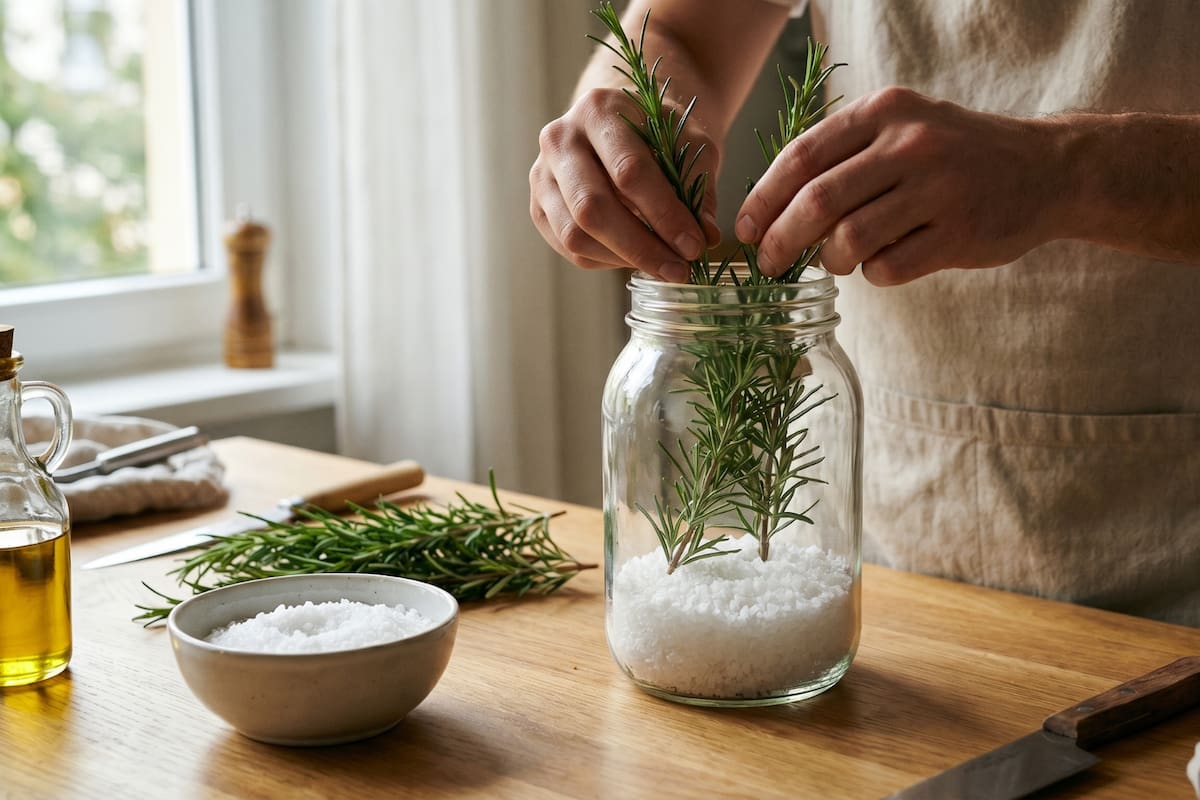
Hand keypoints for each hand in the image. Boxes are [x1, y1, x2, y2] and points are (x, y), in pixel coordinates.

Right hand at [529, 87, 721, 282]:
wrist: (622, 123)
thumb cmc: (660, 131)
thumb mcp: (691, 143)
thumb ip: (699, 186)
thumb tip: (706, 236)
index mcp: (598, 110)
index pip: (629, 171)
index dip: (664, 214)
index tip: (695, 245)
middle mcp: (559, 140)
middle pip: (592, 207)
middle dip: (641, 247)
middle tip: (679, 270)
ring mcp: (542, 175)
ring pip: (575, 234)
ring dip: (624, 259)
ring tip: (664, 267)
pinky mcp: (539, 207)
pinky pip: (569, 248)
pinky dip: (607, 261)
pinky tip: (638, 259)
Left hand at [735, 87, 1062, 285]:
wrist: (1046, 169)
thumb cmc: (955, 155)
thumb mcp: (902, 129)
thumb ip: (844, 157)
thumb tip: (772, 210)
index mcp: (885, 111)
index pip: (802, 156)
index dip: (763, 197)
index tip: (746, 229)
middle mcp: (911, 143)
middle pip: (817, 202)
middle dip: (781, 241)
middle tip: (770, 264)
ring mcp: (939, 188)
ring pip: (850, 240)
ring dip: (831, 261)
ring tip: (837, 261)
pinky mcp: (960, 233)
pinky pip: (889, 268)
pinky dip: (872, 274)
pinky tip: (880, 264)